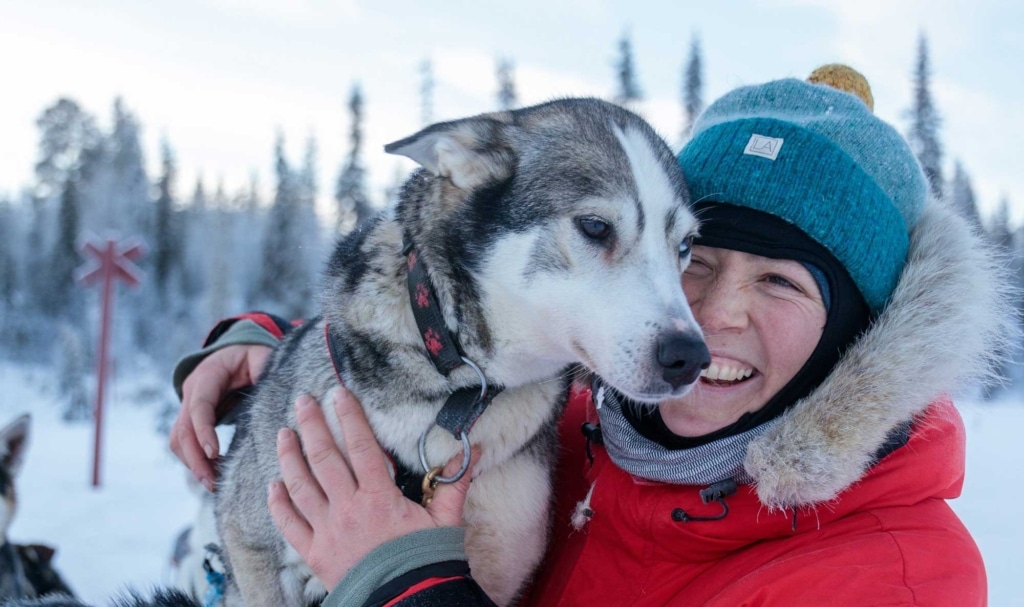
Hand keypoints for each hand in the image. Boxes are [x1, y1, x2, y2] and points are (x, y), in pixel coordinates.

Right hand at [170, 344, 272, 490]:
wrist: (234, 353)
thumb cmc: (251, 356)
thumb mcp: (261, 356)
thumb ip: (266, 370)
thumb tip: (276, 393)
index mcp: (208, 375)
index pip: (199, 406)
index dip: (204, 430)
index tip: (214, 454)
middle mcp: (191, 391)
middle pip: (182, 430)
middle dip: (195, 459)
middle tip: (213, 482)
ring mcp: (187, 406)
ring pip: (178, 441)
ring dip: (192, 464)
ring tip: (214, 484)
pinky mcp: (190, 420)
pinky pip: (184, 444)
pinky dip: (194, 461)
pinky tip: (213, 475)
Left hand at [268, 388, 474, 589]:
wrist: (407, 602)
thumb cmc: (426, 562)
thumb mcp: (445, 519)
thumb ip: (454, 482)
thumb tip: (471, 449)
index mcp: (379, 497)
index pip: (361, 447)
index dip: (349, 417)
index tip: (339, 394)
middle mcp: (348, 509)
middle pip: (324, 459)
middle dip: (312, 426)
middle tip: (302, 402)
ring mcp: (327, 531)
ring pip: (300, 486)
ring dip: (289, 457)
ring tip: (283, 434)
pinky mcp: (315, 554)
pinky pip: (290, 525)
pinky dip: (278, 504)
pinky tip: (272, 486)